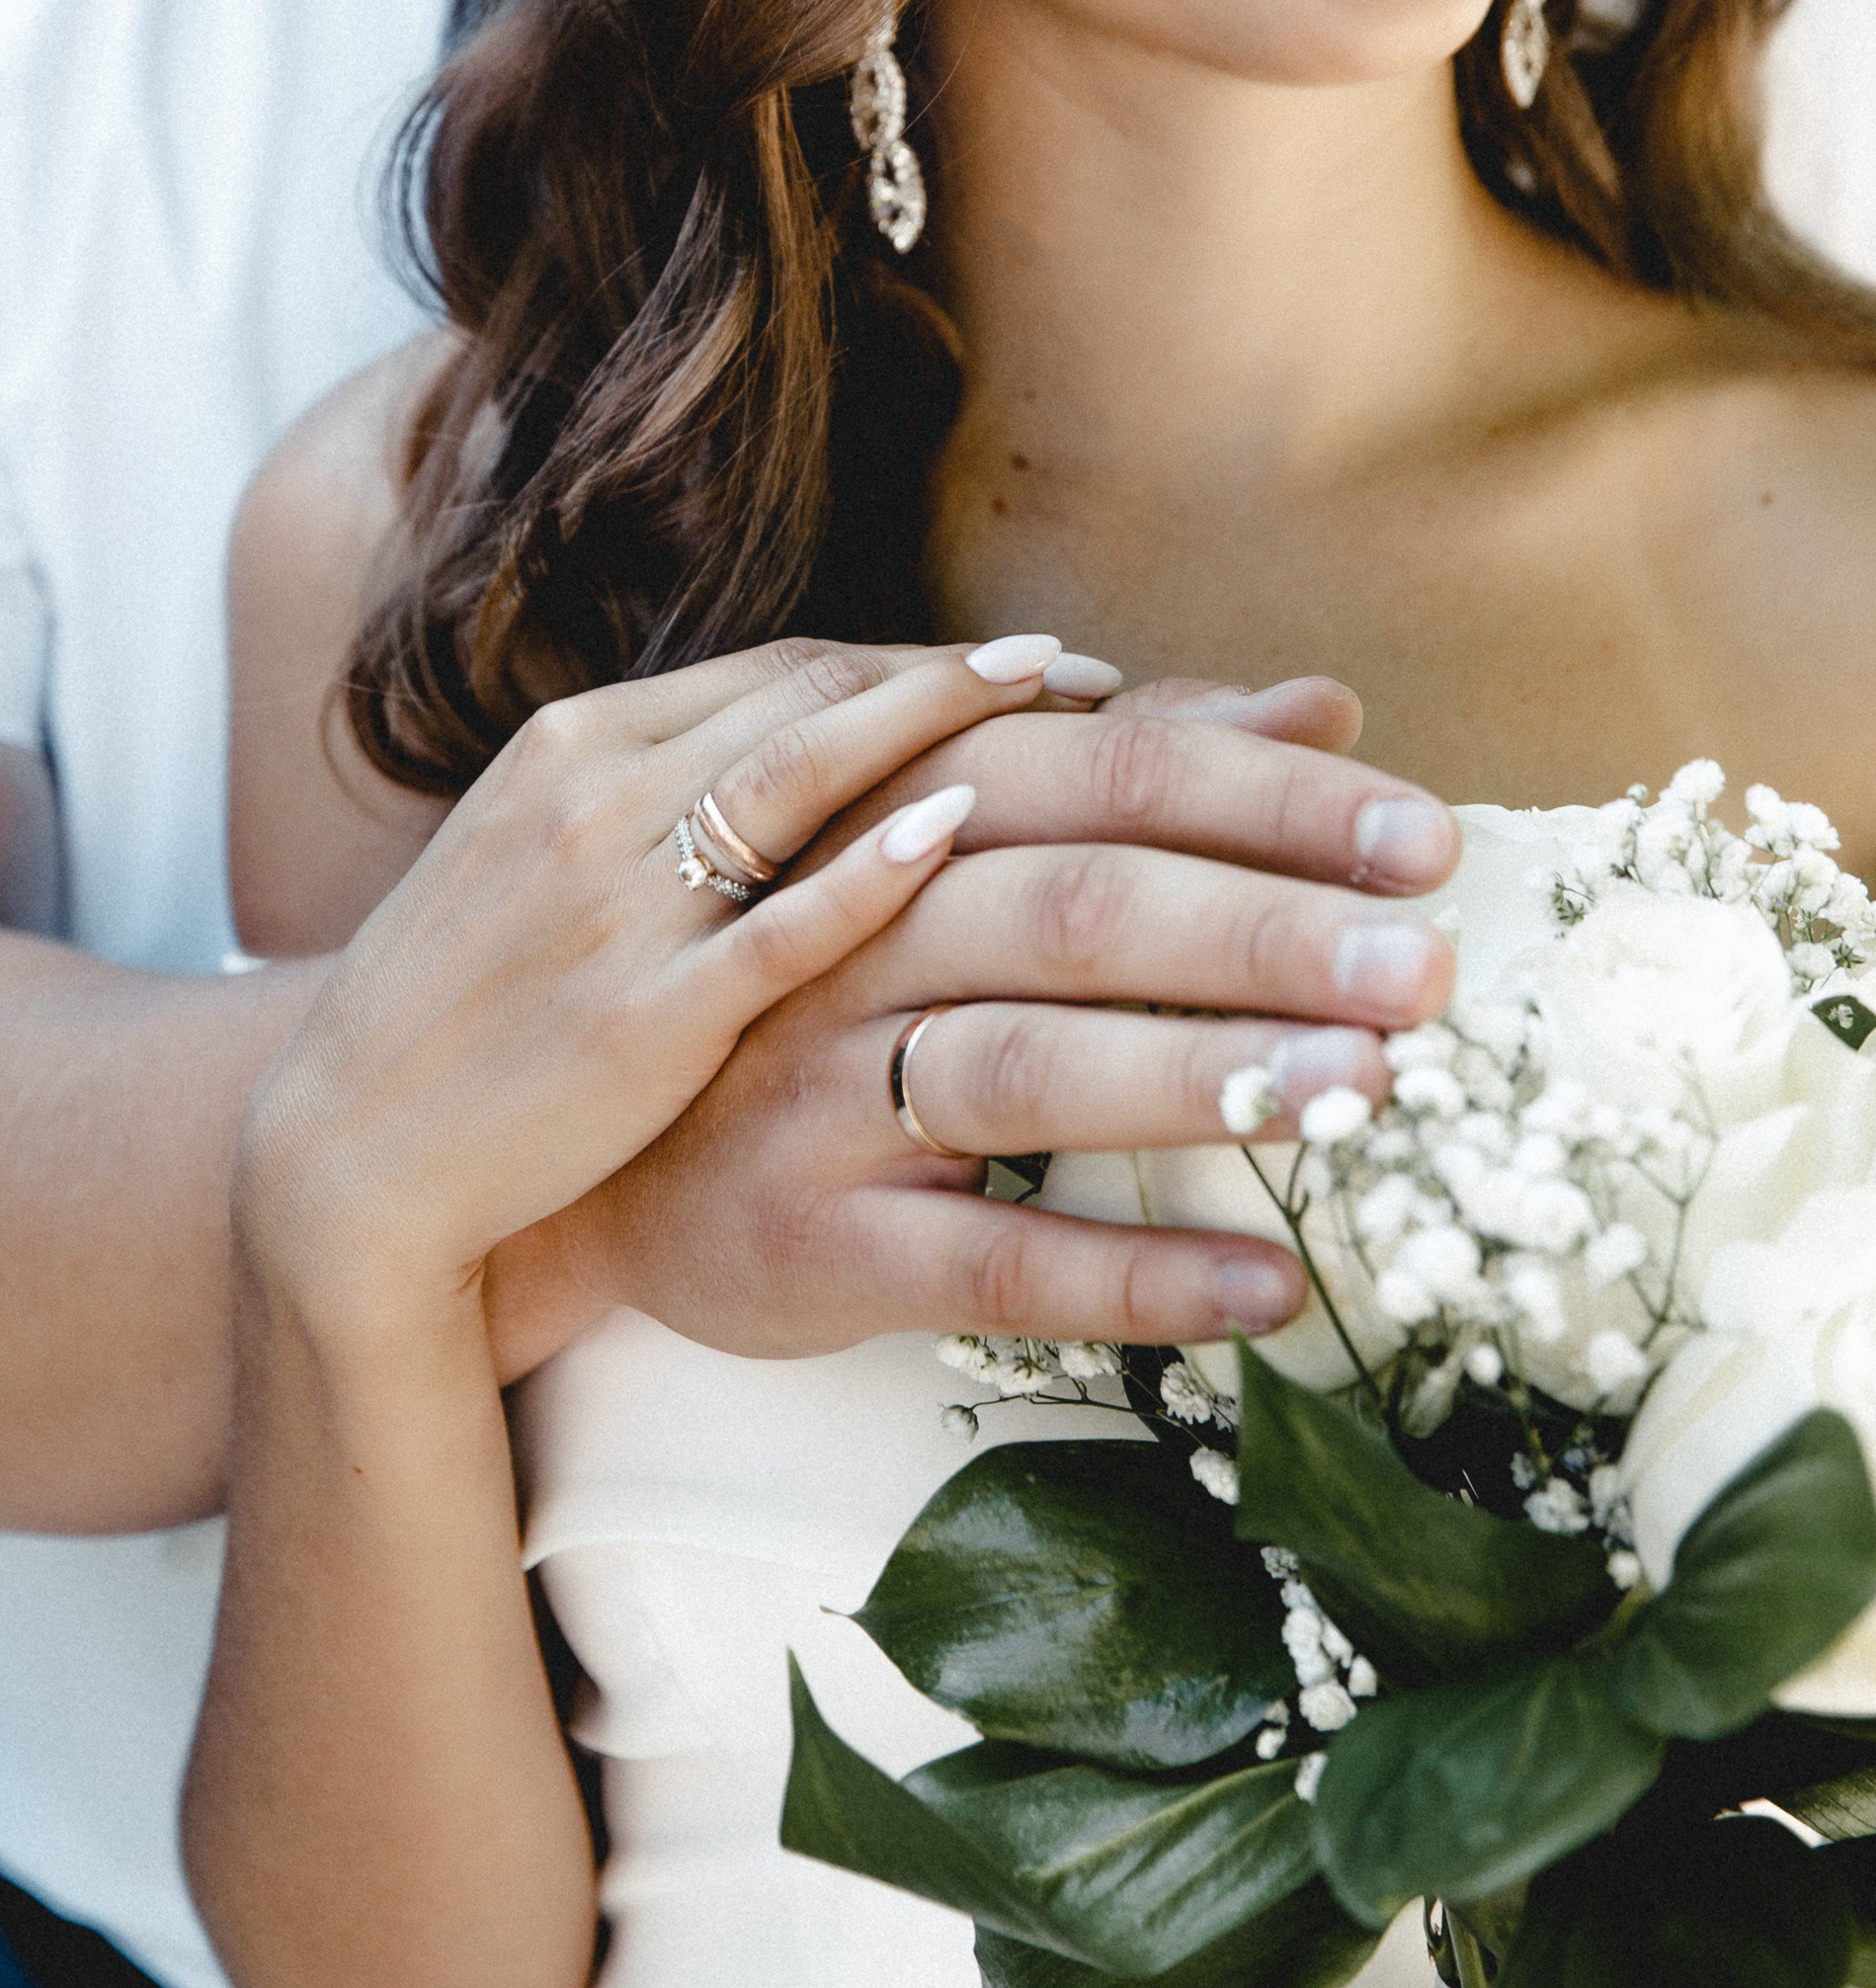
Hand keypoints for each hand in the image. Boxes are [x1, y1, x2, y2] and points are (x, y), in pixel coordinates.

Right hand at [241, 632, 1108, 1326]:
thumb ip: (667, 803)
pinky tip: (957, 832)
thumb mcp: (548, 866)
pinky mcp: (639, 1014)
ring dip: (944, 723)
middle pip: (814, 695)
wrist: (349, 1156)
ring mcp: (616, 900)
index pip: (785, 667)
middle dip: (962, 674)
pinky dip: (864, 869)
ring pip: (804, 773)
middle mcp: (597, 794)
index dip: (919, 657)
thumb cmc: (468, 1018)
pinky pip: (771, 923)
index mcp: (577, 745)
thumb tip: (813, 767)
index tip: (1035, 661)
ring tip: (1068, 702)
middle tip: (1091, 669)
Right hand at [518, 675, 1461, 1366]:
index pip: (1100, 772)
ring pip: (1025, 1066)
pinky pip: (982, 1262)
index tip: (1424, 835)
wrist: (557, 1158)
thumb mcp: (929, 847)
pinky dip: (1129, 1276)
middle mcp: (846, 929)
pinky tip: (1267, 1283)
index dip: (1266, 798)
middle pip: (1075, 905)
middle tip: (1430, 966)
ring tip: (1366, 1093)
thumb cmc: (786, 983)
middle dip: (1266, 931)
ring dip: (1206, 1077)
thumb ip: (1123, 769)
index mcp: (892, 810)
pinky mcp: (804, 1234)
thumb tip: (1326, 704)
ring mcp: (813, 1085)